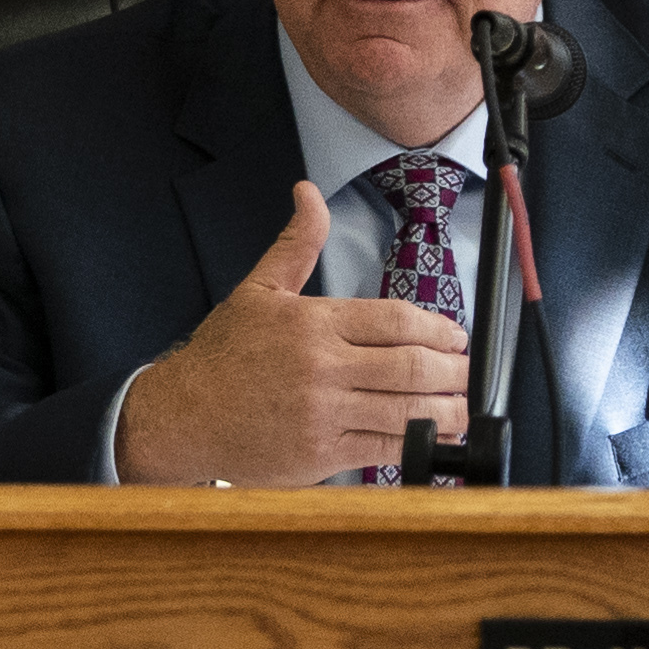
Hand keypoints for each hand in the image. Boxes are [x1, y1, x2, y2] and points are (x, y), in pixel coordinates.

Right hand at [115, 185, 469, 484]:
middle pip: (410, 366)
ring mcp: (323, 413)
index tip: (455, 337)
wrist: (181, 417)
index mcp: (314, 322)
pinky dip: (415, 444)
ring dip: (446, 410)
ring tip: (462, 408)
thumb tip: (309, 194)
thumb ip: (296, 244)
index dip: (437, 329)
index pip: (395, 320)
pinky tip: (433, 438)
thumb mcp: (258, 290)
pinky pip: (382, 447)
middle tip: (467, 372)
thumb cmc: (222, 358)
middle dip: (452, 371)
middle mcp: (322, 366)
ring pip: (404, 410)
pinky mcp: (320, 453)